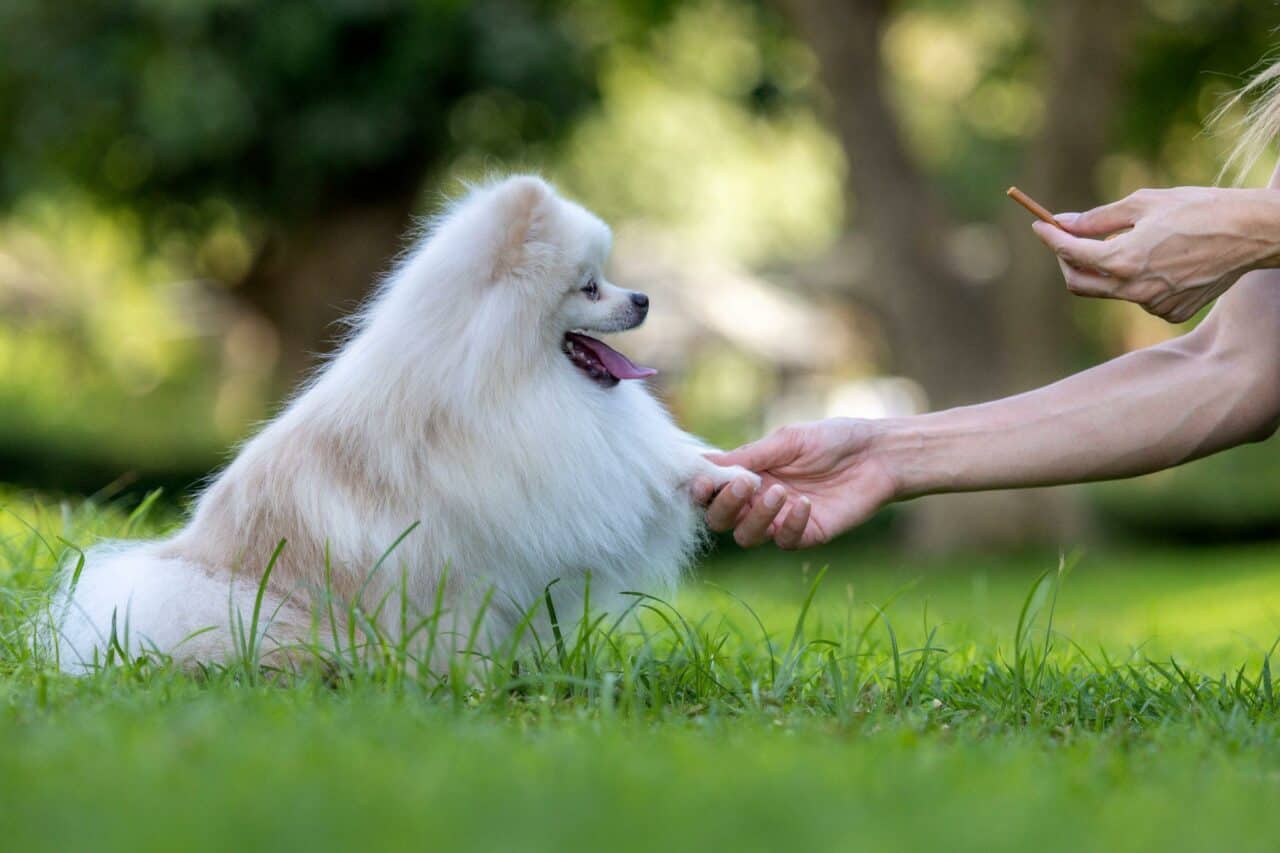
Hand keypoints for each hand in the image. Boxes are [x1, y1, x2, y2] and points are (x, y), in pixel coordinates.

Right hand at [689, 419, 898, 548]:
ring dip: (757, 516)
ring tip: (780, 492)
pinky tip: (806, 504)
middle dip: (725, 505)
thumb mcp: (788, 440)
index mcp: (750, 473)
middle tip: (744, 485)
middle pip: (721, 519)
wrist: (878, 455)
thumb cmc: (833, 439)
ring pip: (747, 536)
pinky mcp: (807, 534)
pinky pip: (785, 540)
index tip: (701, 482)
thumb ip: (750, 456)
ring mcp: (782, 520)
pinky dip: (791, 524)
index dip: (701, 491)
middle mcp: (760, 499)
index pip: (712, 490)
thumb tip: (706, 462)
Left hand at [1031, 187, 1279, 322]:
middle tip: (1068, 240)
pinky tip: (1165, 259)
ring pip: (1112, 289)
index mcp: (1123, 260)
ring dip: (1108, 268)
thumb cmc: (1200, 209)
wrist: (1253, 233)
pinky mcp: (1171, 313)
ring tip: (1136, 240)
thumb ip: (1098, 218)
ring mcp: (1153, 305)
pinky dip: (1138, 279)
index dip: (1051, 238)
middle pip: (1079, 283)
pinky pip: (1140, 296)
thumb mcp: (1144, 203)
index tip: (1040, 225)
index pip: (1070, 253)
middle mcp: (1134, 289)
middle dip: (1067, 261)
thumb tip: (1063, 221)